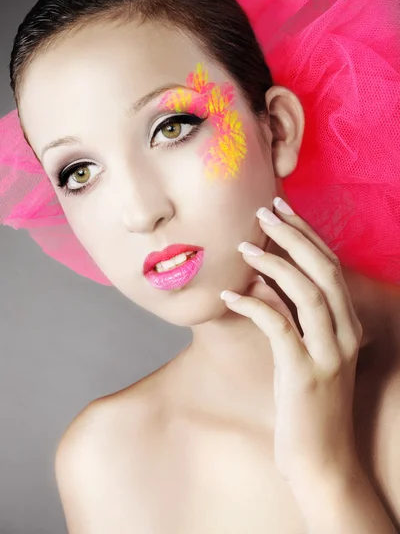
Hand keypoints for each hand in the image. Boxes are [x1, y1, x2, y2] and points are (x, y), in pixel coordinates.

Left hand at [220, 196, 363, 485]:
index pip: (331, 267)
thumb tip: (263, 283)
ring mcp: (327, 355)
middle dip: (294, 236)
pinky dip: (254, 305)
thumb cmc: (309, 405)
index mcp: (347, 326)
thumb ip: (296, 320)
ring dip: (275, 264)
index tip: (282, 210)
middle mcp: (344, 335)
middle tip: (264, 211)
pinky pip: (279, 327)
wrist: (322, 461)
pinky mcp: (304, 375)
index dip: (307, 234)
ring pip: (308, 294)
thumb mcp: (306, 356)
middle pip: (324, 271)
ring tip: (245, 246)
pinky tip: (229, 294)